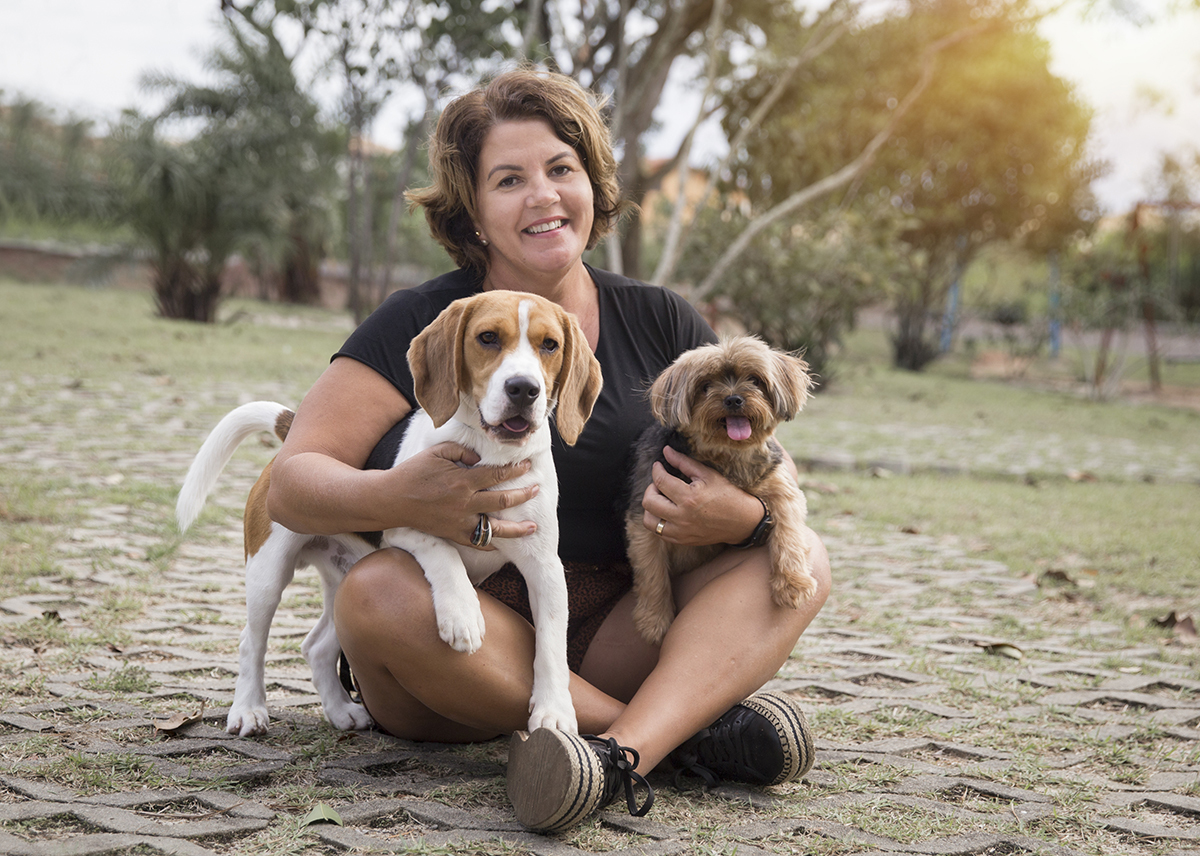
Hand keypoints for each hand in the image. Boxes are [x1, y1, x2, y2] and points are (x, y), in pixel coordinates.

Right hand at [392, 442, 538, 547]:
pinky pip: (477, 542)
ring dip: (516, 529)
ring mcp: (460, 521)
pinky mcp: (453, 534)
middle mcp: (465, 503)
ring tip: (532, 527)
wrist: (391, 499)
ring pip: (495, 529)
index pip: (497, 475)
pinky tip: (504, 544)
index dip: (515, 471)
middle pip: (502, 501)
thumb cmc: (413, 472)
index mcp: (462, 480)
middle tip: (536, 490)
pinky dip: (491, 544)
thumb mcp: (437, 452)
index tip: (527, 466)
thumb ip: (462, 451)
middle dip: (523, 495)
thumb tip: (480, 458)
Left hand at [640, 445, 762, 546]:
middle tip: (661, 483)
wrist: (742, 521)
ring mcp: (681, 532)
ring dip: (651, 507)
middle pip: (649, 502)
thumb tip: (666, 451)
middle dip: (651, 488)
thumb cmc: (727, 494)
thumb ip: (684, 462)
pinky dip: (658, 520)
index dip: (656, 470)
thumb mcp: (707, 474)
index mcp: (689, 498)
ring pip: (649, 521)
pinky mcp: (682, 540)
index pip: (660, 481)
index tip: (658, 466)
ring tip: (662, 498)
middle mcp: (682, 517)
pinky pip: (658, 532)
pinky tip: (668, 511)